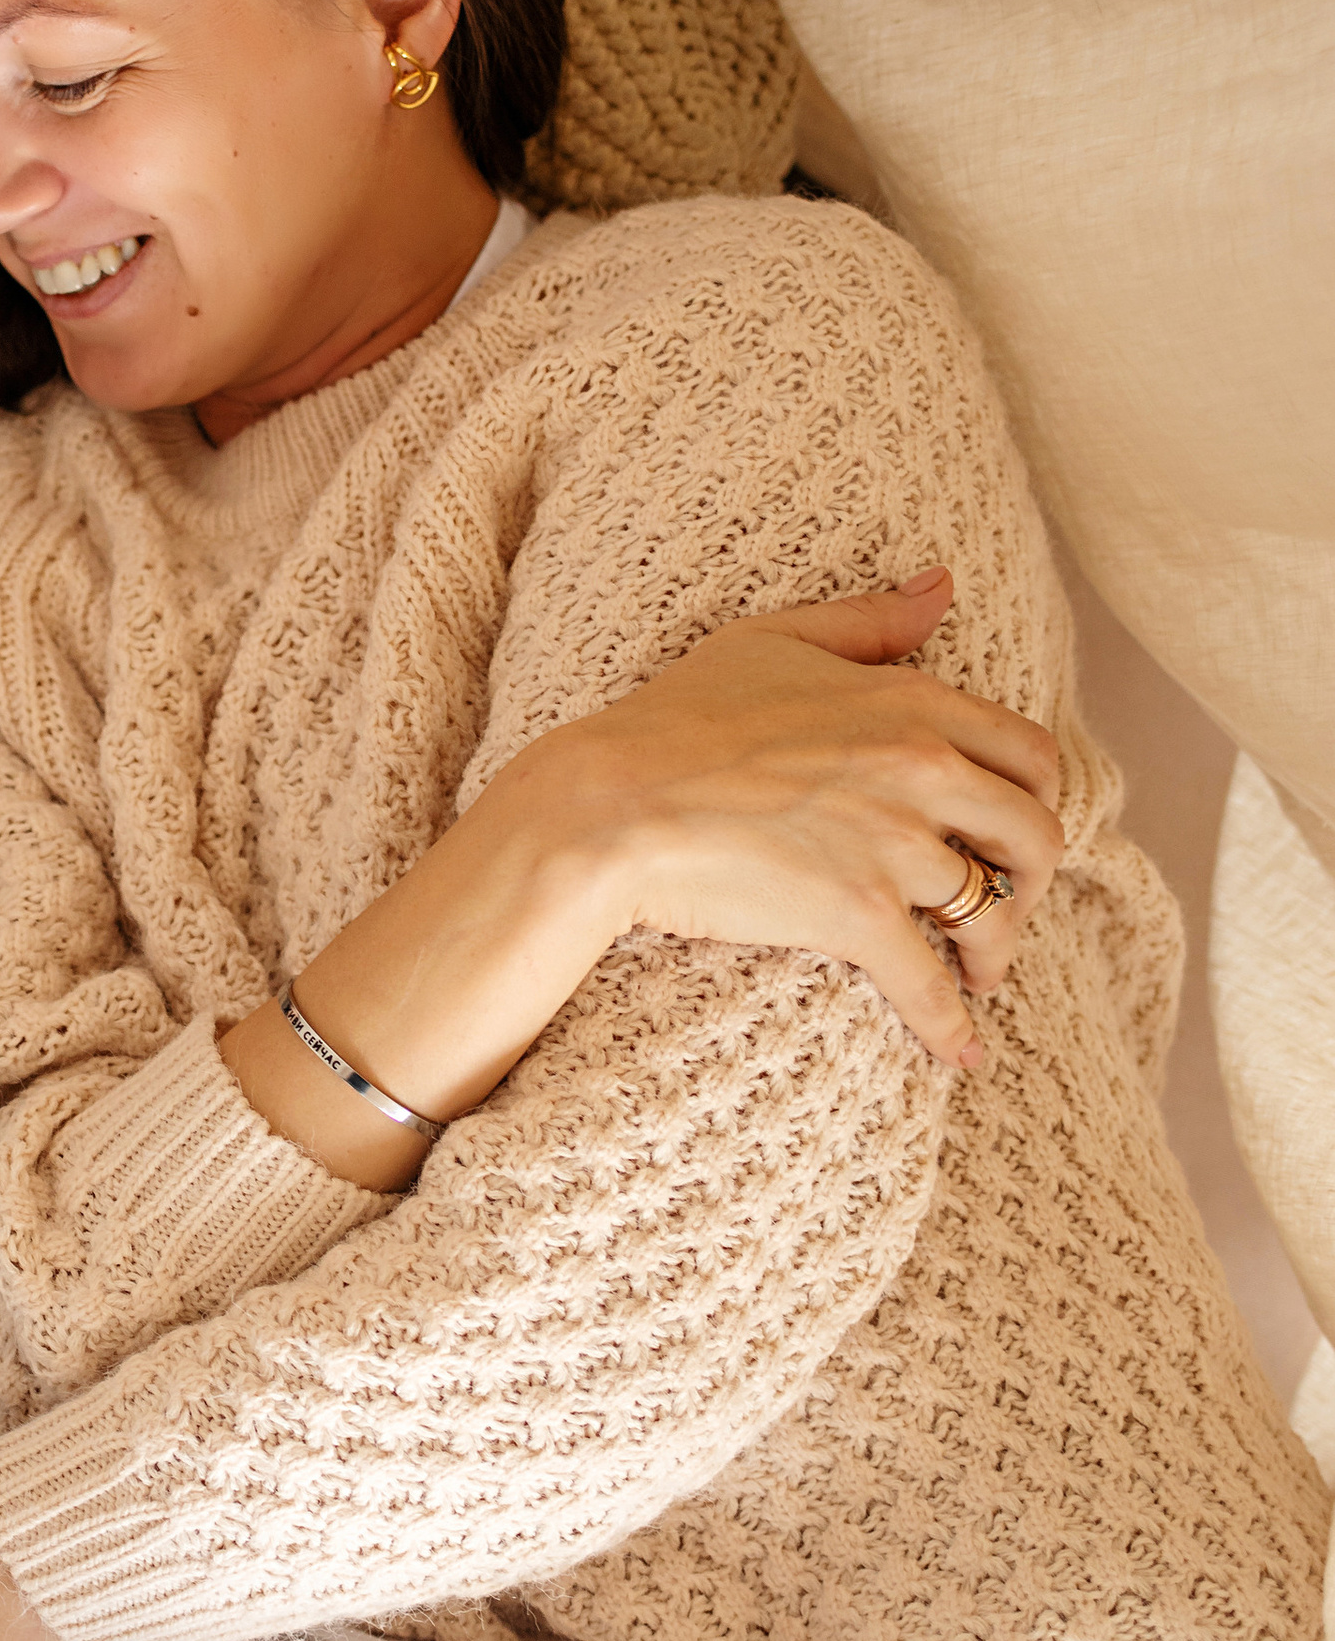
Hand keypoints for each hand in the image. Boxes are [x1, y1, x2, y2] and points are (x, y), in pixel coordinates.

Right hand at [222, 572, 1060, 1186]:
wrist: (607, 803)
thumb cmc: (674, 718)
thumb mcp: (773, 641)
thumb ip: (869, 622)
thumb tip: (942, 587)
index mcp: (913, 701)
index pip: (1030, 755)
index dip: (1032, 802)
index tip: (1007, 834)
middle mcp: (921, 768)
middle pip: (1033, 836)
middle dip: (1029, 881)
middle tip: (999, 907)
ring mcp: (893, 842)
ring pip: (993, 912)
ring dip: (995, 953)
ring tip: (977, 975)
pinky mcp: (858, 914)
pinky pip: (933, 983)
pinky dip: (953, 1026)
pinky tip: (959, 1053)